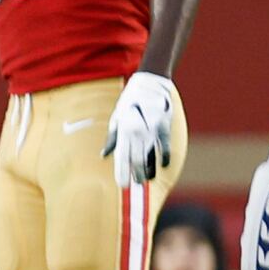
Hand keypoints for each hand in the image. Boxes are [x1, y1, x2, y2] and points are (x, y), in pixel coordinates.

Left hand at [103, 71, 178, 190]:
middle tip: (135, 185)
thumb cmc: (130, 102)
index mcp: (123, 130)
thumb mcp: (117, 118)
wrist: (150, 83)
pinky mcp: (164, 127)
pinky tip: (163, 166)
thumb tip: (104, 156)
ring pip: (150, 156)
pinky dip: (164, 158)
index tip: (122, 185)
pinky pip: (164, 147)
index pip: (121, 156)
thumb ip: (112, 138)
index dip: (122, 171)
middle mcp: (136, 132)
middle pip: (136, 160)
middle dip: (136, 175)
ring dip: (149, 170)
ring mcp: (151, 130)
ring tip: (146, 179)